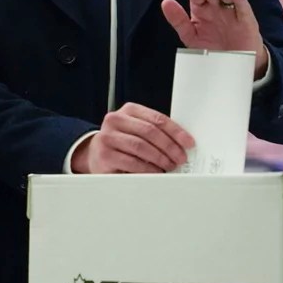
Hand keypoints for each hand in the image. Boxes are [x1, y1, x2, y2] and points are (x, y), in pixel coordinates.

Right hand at [71, 103, 195, 173]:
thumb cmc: (122, 142)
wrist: (94, 153)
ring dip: (159, 158)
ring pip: (141, 146)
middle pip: (149, 132)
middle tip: (180, 158)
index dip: (176, 131)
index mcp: (129, 110)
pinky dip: (147, 169)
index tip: (188, 143)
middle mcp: (115, 119)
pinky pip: (131, 162)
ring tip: (169, 166)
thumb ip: (155, 132)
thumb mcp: (136, 130)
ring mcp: (108, 136)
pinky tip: (155, 172)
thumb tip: (181, 144)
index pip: (157, 118)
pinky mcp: (105, 154)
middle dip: (169, 146)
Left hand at [161, 0, 267, 78]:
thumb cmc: (211, 49)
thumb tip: (165, 2)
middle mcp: (217, 9)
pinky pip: (243, 9)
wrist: (232, 66)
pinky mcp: (246, 22)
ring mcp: (232, 14)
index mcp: (202, 11)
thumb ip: (178, 20)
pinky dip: (239, 0)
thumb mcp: (190, 36)